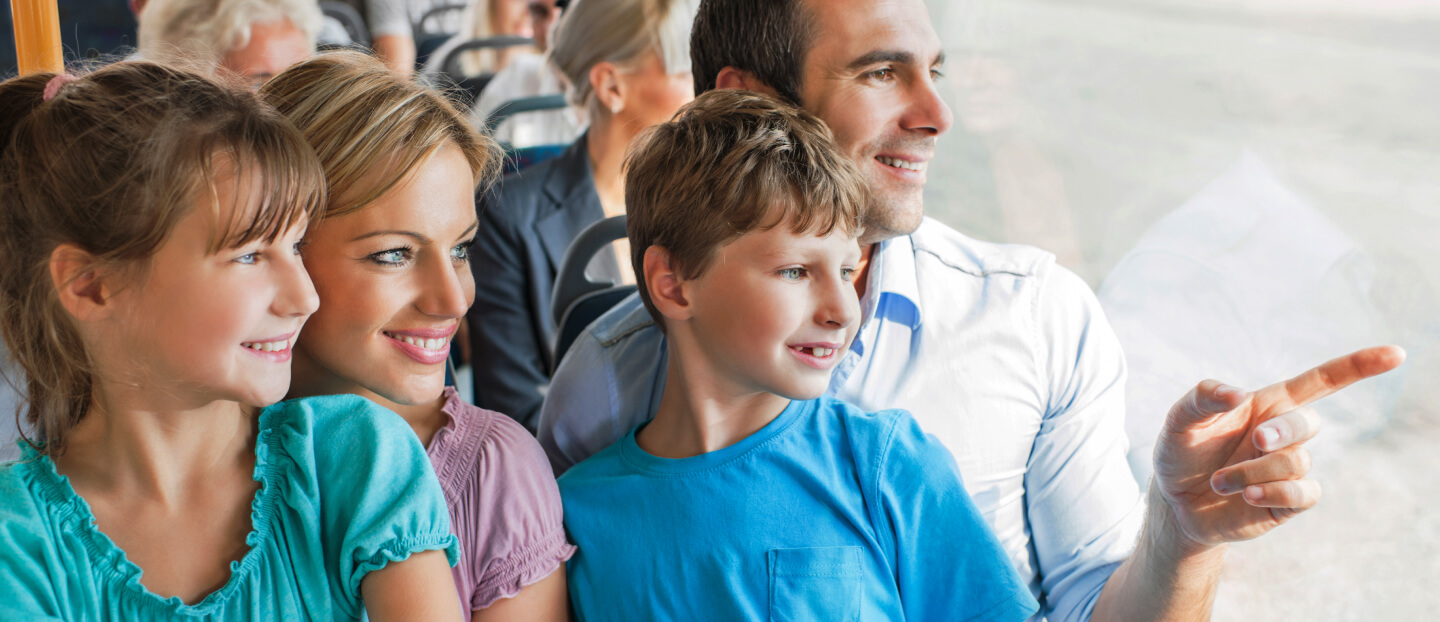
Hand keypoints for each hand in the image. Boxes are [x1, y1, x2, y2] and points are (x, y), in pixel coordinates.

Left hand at [1151, 345, 1404, 548]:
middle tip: (1254, 440)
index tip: (1396, 354)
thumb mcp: (1180, 420)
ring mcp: (1289, 468)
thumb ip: (1203, 398)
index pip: (1323, 380)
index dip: (1359, 366)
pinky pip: (1304, 494)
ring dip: (1251, 471)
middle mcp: (1285, 434)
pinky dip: (1275, 492)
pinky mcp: (1287, 502)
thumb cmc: (1182, 453)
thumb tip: (1239, 394)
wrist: (1174, 502)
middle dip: (1282, 431)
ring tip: (1218, 481)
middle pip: (1309, 422)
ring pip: (1295, 462)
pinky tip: (1247, 495)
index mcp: (1269, 404)